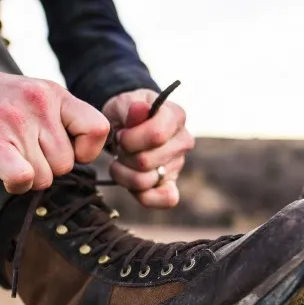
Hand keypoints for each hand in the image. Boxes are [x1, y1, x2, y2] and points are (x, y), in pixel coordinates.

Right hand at [0, 26, 109, 193]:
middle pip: (66, 165)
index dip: (86, 151)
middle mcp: (40, 106)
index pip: (98, 129)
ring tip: (6, 157)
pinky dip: (15, 185)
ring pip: (45, 178)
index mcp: (53, 93)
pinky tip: (3, 174)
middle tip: (21, 154)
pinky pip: (24, 179)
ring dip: (27, 178)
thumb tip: (80, 154)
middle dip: (46, 169)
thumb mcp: (29, 93)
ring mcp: (17, 124)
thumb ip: (57, 117)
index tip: (66, 151)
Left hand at [102, 88, 193, 207]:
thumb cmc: (126, 114)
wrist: (127, 126)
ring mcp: (178, 165)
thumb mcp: (122, 104)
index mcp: (175, 116)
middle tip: (120, 147)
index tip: (121, 134)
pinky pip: (165, 200)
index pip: (156, 135)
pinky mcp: (171, 185)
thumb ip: (129, 106)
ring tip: (121, 161)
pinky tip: (131, 184)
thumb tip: (140, 108)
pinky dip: (144, 196)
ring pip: (144, 181)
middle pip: (145, 162)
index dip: (130, 139)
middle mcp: (183, 141)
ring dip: (123, 173)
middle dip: (123, 156)